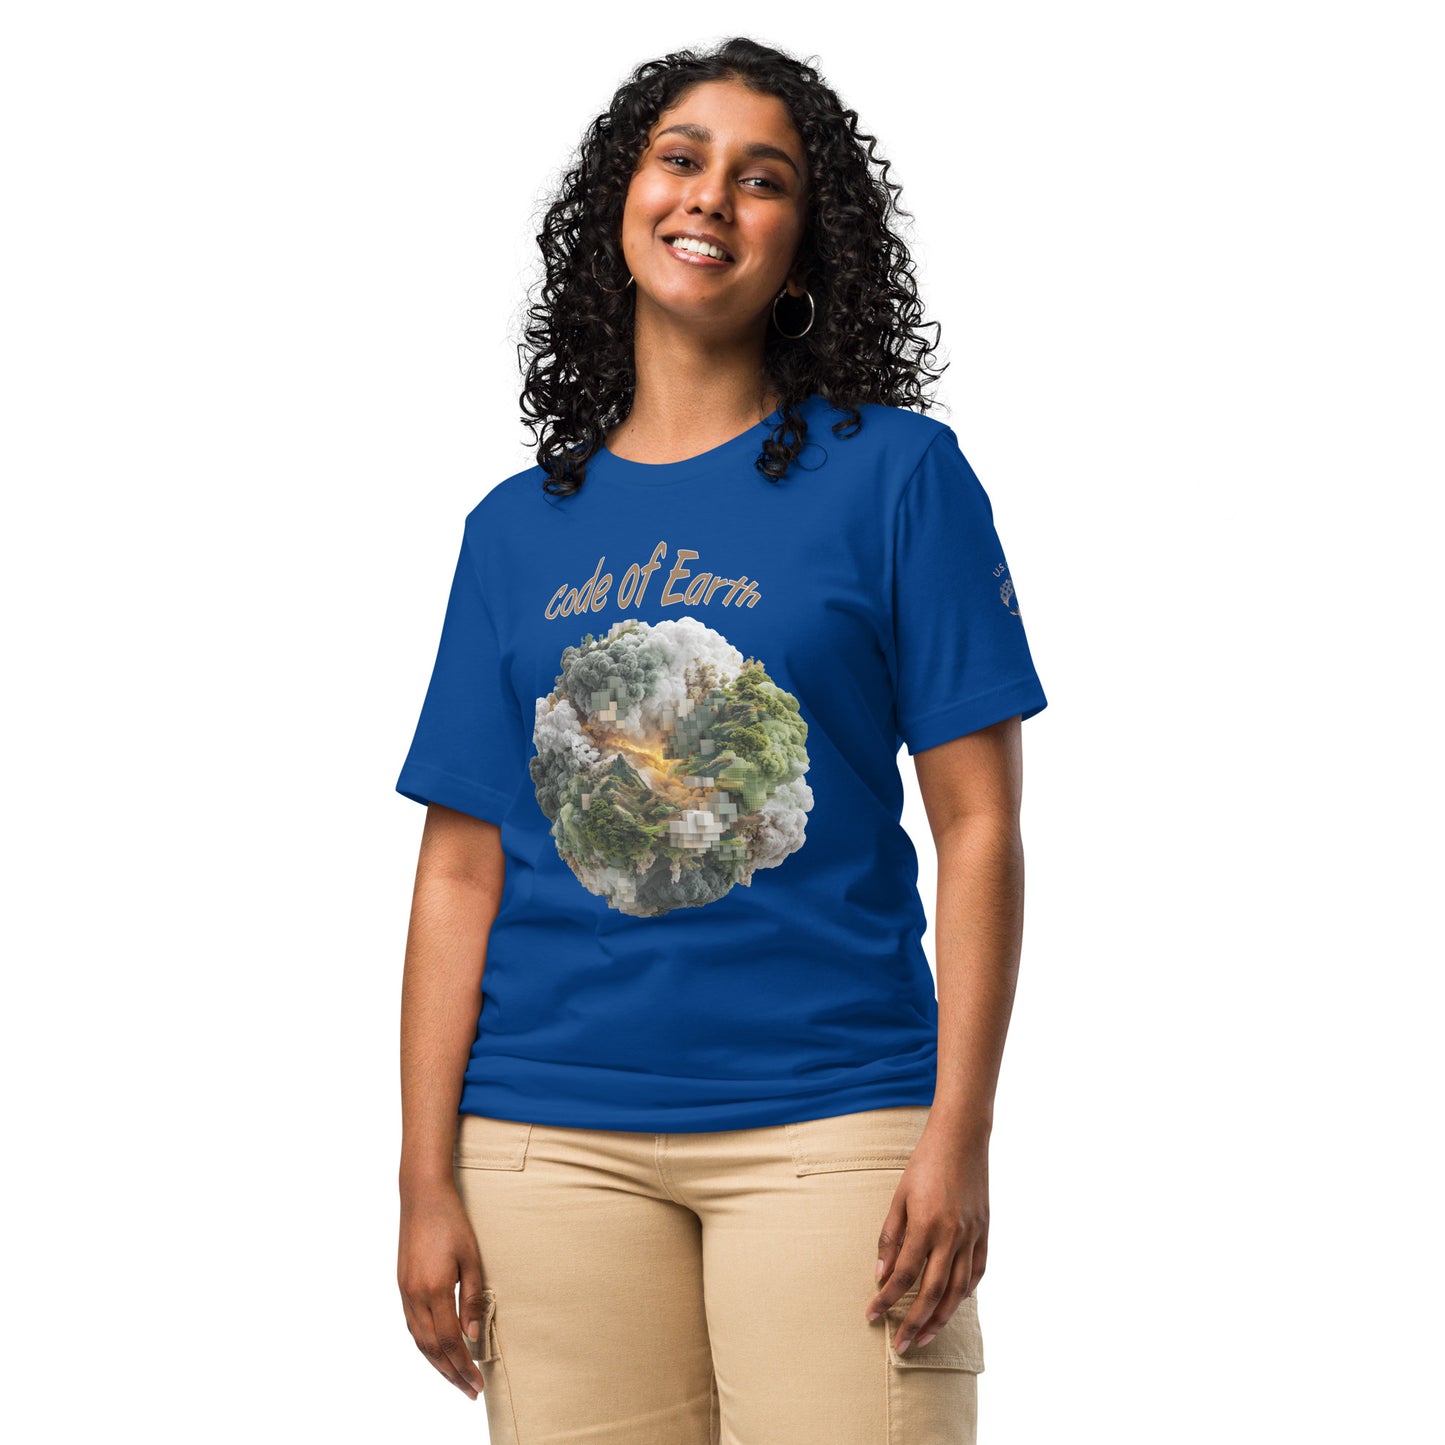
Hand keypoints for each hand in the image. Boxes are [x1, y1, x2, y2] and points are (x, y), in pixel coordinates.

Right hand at [398, 1182, 488, 1399]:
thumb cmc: (452, 1222)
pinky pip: (412, 1326)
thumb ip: (473, 1297)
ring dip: (437, 1364)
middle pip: (433, 1348)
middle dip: (451, 1373)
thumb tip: (473, 1334)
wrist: (422, 1197)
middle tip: (470, 1392)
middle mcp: (415, 1296)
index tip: (477, 1384)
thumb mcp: (471, 1257)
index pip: (450, 1341)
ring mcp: (405, 1292)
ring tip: (455, 1379)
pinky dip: (425, 1345)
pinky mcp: (402, 1286)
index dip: (464, 1366)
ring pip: (419, 1341)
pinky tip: (436, 1352)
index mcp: (434, 1290)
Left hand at [863, 1116, 988, 1354]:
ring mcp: (972, 1236)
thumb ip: (890, 1237)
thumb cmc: (924, 1164)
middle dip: (913, 1323)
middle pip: (932, 1293)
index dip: (886, 1300)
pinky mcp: (985, 1232)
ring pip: (958, 1290)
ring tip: (925, 1336)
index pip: (903, 1275)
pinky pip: (977, 1272)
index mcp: (926, 1225)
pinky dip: (964, 1293)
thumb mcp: (899, 1196)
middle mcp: (952, 1236)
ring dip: (941, 1318)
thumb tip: (880, 1275)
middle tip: (900, 1346)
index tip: (871, 1315)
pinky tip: (952, 1304)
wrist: (962, 1138)